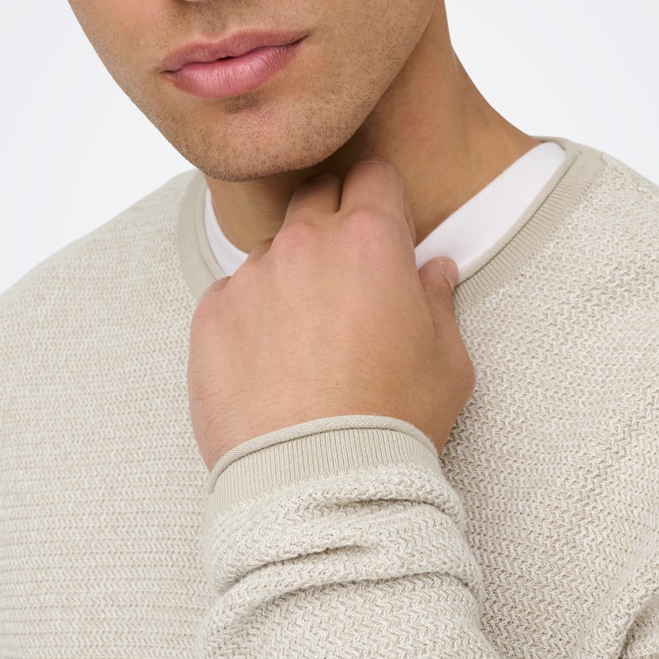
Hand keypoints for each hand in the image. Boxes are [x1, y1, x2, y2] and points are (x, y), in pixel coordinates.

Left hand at [188, 158, 474, 468]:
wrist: (314, 481)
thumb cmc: (391, 424)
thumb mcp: (448, 363)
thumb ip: (438, 302)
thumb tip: (434, 271)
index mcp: (370, 241)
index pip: (375, 176)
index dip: (384, 198)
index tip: (388, 227)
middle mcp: (304, 244)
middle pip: (316, 194)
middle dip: (334, 218)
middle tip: (348, 272)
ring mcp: (250, 277)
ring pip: (270, 249)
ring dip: (289, 273)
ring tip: (305, 336)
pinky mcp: (210, 315)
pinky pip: (232, 294)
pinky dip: (250, 315)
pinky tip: (269, 363)